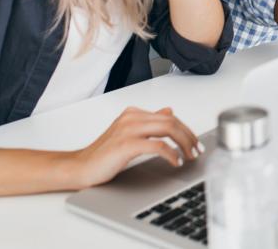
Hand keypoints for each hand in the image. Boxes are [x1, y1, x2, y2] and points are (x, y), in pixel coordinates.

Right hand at [68, 107, 200, 188]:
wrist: (80, 167)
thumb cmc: (104, 154)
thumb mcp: (129, 134)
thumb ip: (149, 122)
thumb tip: (169, 110)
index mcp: (133, 113)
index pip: (169, 116)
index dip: (186, 129)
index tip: (195, 143)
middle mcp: (132, 117)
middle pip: (171, 121)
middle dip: (189, 136)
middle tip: (197, 150)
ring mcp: (128, 130)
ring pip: (168, 129)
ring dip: (184, 143)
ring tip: (189, 156)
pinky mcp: (126, 145)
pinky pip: (157, 145)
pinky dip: (171, 153)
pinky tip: (175, 162)